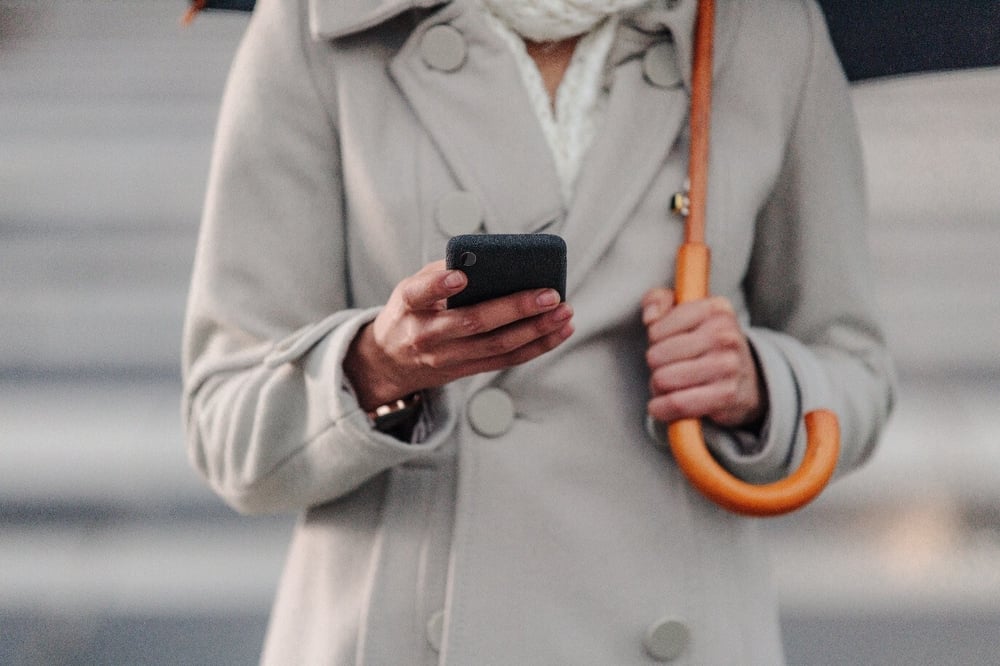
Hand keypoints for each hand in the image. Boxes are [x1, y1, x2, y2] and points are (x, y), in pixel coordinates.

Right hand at [345, 260, 573, 409]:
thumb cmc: (410, 313)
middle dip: (514, 308)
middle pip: (473, 323)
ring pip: (497, 346)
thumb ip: (443, 273)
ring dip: (536, 330)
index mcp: (409, 306)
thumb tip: (492, 259)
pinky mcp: (466, 371)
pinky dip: (537, 346)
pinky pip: (506, 360)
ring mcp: (448, 358)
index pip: (419, 294)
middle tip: (549, 294)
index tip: (459, 276)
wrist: (390, 363)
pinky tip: (560, 330)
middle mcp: (427, 335)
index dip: (438, 286)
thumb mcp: (411, 289)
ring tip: (564, 312)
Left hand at [642, 287, 765, 428]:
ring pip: (663, 380)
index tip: (667, 344)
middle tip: (668, 367)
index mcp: (715, 309)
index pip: (656, 330)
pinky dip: (662, 408)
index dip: (654, 342)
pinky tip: (662, 406)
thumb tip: (650, 318)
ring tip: (669, 384)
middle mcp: (725, 335)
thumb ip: (658, 299)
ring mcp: (728, 365)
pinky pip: (677, 403)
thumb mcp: (684, 311)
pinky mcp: (726, 395)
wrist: (746, 380)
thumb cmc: (705, 343)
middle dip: (655, 366)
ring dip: (658, 387)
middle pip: (656, 356)